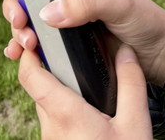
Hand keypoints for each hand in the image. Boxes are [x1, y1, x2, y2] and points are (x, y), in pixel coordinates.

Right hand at [0, 0, 164, 84]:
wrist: (161, 54)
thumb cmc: (145, 18)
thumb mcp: (117, 4)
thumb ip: (85, 4)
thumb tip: (48, 13)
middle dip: (14, 5)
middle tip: (18, 21)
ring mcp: (65, 20)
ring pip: (28, 20)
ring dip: (18, 30)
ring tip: (24, 44)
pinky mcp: (66, 44)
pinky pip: (38, 44)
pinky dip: (24, 48)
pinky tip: (20, 55)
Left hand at [18, 44, 150, 139]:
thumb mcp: (136, 124)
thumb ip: (130, 84)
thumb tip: (126, 51)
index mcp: (65, 114)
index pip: (29, 75)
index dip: (28, 52)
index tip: (36, 37)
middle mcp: (51, 128)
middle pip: (38, 89)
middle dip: (51, 71)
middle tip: (70, 56)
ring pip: (47, 108)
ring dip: (59, 94)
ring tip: (84, 85)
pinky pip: (55, 125)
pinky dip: (66, 112)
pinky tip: (89, 112)